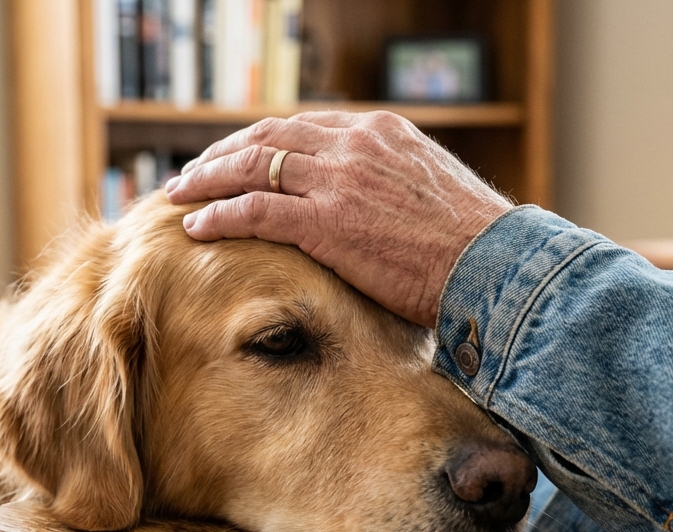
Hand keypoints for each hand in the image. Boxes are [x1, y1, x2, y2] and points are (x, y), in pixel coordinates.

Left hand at [164, 111, 512, 326]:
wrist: (493, 265)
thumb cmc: (472, 243)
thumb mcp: (431, 190)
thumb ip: (391, 183)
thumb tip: (374, 204)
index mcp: (380, 131)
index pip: (303, 125)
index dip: (261, 141)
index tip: (236, 156)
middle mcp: (354, 144)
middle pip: (268, 137)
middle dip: (223, 154)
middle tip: (192, 172)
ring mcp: (338, 180)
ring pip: (252, 167)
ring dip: (208, 181)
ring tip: (179, 195)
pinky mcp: (327, 221)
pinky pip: (256, 211)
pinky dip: (220, 216)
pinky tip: (196, 228)